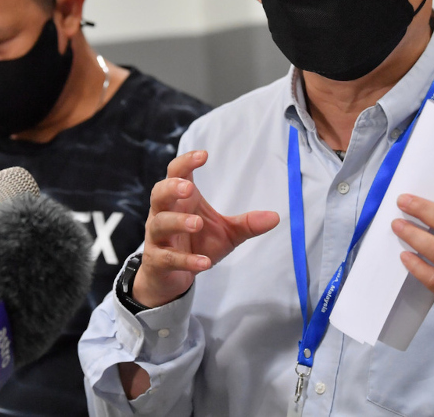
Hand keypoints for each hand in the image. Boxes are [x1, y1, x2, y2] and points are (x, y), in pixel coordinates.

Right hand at [133, 150, 279, 307]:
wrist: (173, 277)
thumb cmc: (198, 244)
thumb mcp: (227, 233)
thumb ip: (247, 224)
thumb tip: (276, 217)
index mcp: (181, 200)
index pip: (177, 173)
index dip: (186, 162)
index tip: (204, 155)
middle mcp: (164, 214)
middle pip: (159, 193)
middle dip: (171, 188)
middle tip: (189, 188)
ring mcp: (157, 238)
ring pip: (160, 223)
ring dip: (178, 221)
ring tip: (197, 223)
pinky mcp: (157, 261)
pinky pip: (167, 257)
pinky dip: (186, 259)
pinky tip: (204, 262)